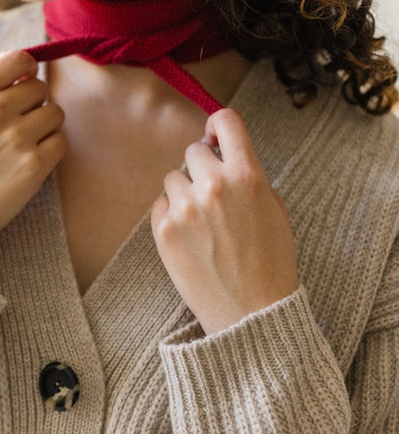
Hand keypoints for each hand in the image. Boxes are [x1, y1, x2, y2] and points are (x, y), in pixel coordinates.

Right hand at [0, 49, 65, 266]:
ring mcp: (16, 138)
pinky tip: (30, 161)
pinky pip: (61, 142)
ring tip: (22, 145)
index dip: (27, 70)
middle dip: (33, 104)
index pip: (18, 59)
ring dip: (45, 126)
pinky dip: (51, 149)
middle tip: (17, 126)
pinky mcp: (33, 166)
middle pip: (40, 88)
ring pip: (55, 113)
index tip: (24, 83)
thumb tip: (24, 69)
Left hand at [150, 108, 297, 334]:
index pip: (226, 121)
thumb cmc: (270, 261)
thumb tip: (223, 151)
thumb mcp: (274, 208)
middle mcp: (214, 185)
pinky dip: (171, 216)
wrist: (252, 312)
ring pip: (174, 179)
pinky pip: (160, 205)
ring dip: (185, 193)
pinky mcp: (164, 230)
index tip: (216, 135)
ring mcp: (186, 208)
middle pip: (194, 150)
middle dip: (203, 167)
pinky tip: (191, 238)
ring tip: (204, 224)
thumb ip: (248, 174)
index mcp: (247, 175)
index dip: (219, 125)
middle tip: (214, 195)